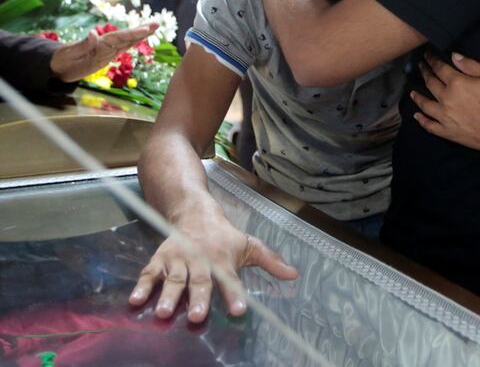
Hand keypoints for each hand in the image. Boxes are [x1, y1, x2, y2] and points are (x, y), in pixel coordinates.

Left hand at [49, 23, 157, 81]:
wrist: (56, 66)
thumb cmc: (61, 60)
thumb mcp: (70, 54)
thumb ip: (83, 44)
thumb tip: (93, 33)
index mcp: (99, 43)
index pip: (120, 37)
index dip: (133, 33)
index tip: (146, 29)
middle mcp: (105, 44)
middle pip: (126, 36)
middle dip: (141, 31)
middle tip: (156, 24)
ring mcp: (106, 50)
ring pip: (127, 41)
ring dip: (140, 35)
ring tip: (153, 28)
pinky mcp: (106, 56)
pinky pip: (122, 48)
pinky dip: (133, 43)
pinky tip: (140, 39)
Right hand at [129, 212, 297, 322]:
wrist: (195, 212)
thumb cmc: (225, 236)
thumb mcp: (250, 245)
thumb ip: (270, 261)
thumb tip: (293, 275)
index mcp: (224, 259)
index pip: (231, 280)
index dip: (235, 295)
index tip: (239, 310)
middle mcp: (201, 260)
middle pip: (200, 281)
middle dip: (198, 299)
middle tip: (196, 316)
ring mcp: (179, 260)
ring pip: (174, 279)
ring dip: (168, 296)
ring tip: (163, 313)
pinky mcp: (160, 260)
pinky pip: (149, 274)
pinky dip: (142, 287)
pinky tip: (135, 301)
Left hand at [410, 52, 479, 152]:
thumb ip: (471, 65)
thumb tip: (453, 56)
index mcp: (457, 83)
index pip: (440, 68)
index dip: (432, 60)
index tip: (427, 55)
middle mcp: (447, 99)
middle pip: (430, 83)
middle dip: (424, 73)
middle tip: (420, 67)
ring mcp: (445, 117)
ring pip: (425, 105)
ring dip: (417, 97)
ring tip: (412, 92)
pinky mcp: (448, 132)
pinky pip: (429, 126)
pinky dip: (421, 120)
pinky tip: (417, 116)